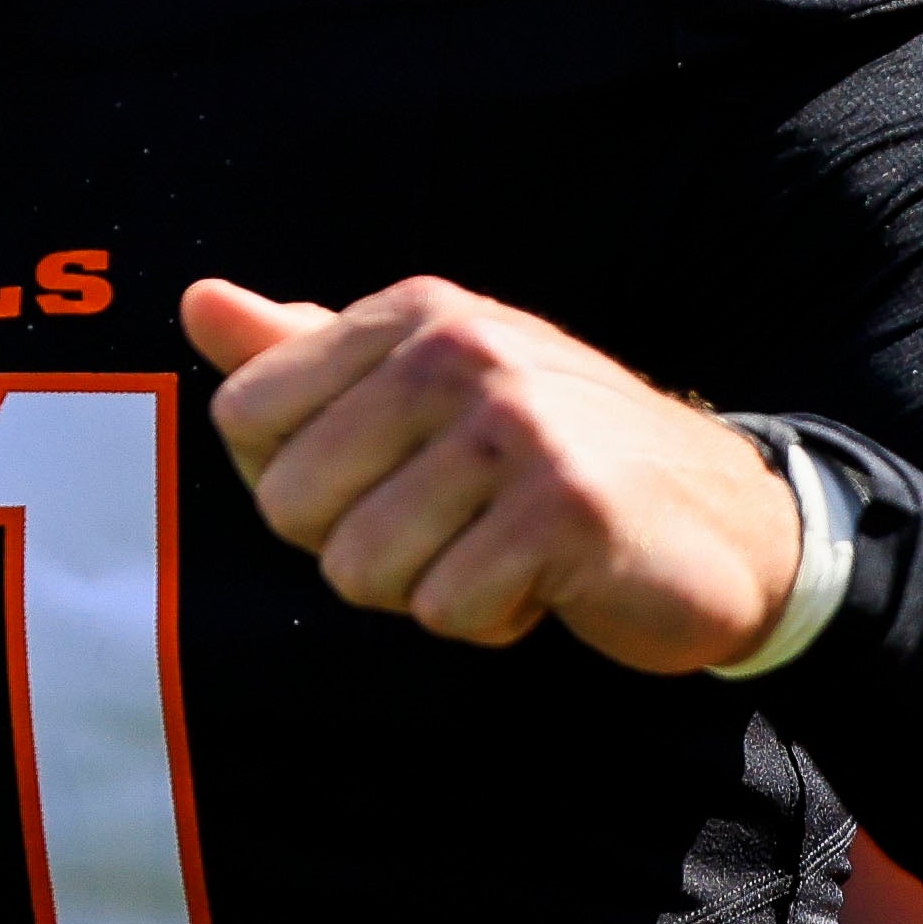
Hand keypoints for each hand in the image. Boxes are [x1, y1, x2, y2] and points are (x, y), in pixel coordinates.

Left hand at [182, 275, 796, 673]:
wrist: (727, 522)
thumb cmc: (548, 459)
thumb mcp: (427, 386)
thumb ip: (304, 352)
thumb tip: (195, 301)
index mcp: (414, 313)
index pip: (244, 418)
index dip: (293, 484)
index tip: (380, 482)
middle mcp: (459, 348)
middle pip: (287, 507)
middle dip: (357, 549)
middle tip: (450, 527)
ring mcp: (515, 424)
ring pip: (358, 569)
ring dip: (424, 592)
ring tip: (497, 551)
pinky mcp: (562, 510)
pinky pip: (444, 611)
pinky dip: (487, 622)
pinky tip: (543, 584)